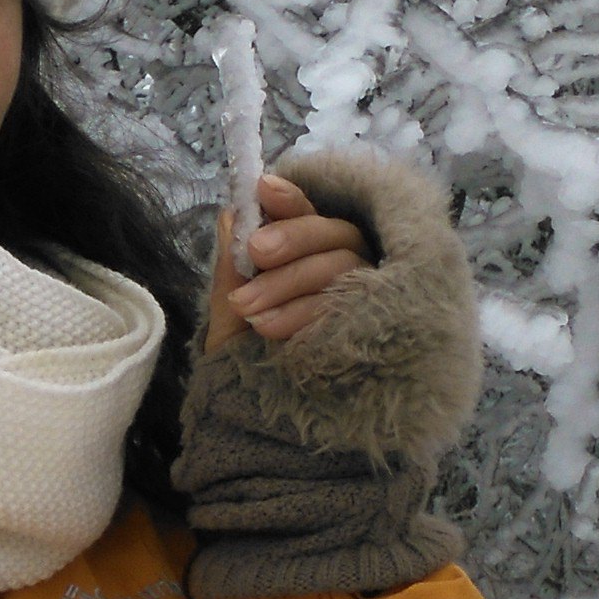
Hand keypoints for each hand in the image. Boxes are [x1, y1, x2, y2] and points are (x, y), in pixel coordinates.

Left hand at [206, 171, 371, 347]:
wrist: (251, 410)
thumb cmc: (244, 349)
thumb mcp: (229, 306)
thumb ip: (232, 263)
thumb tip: (232, 212)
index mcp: (310, 252)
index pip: (310, 212)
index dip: (291, 199)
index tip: (263, 188)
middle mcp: (344, 267)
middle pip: (336, 234)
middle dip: (292, 238)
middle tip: (254, 252)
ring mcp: (361, 299)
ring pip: (343, 268)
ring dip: (290, 282)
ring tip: (246, 308)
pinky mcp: (368, 331)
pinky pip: (349, 311)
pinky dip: (306, 316)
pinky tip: (271, 329)